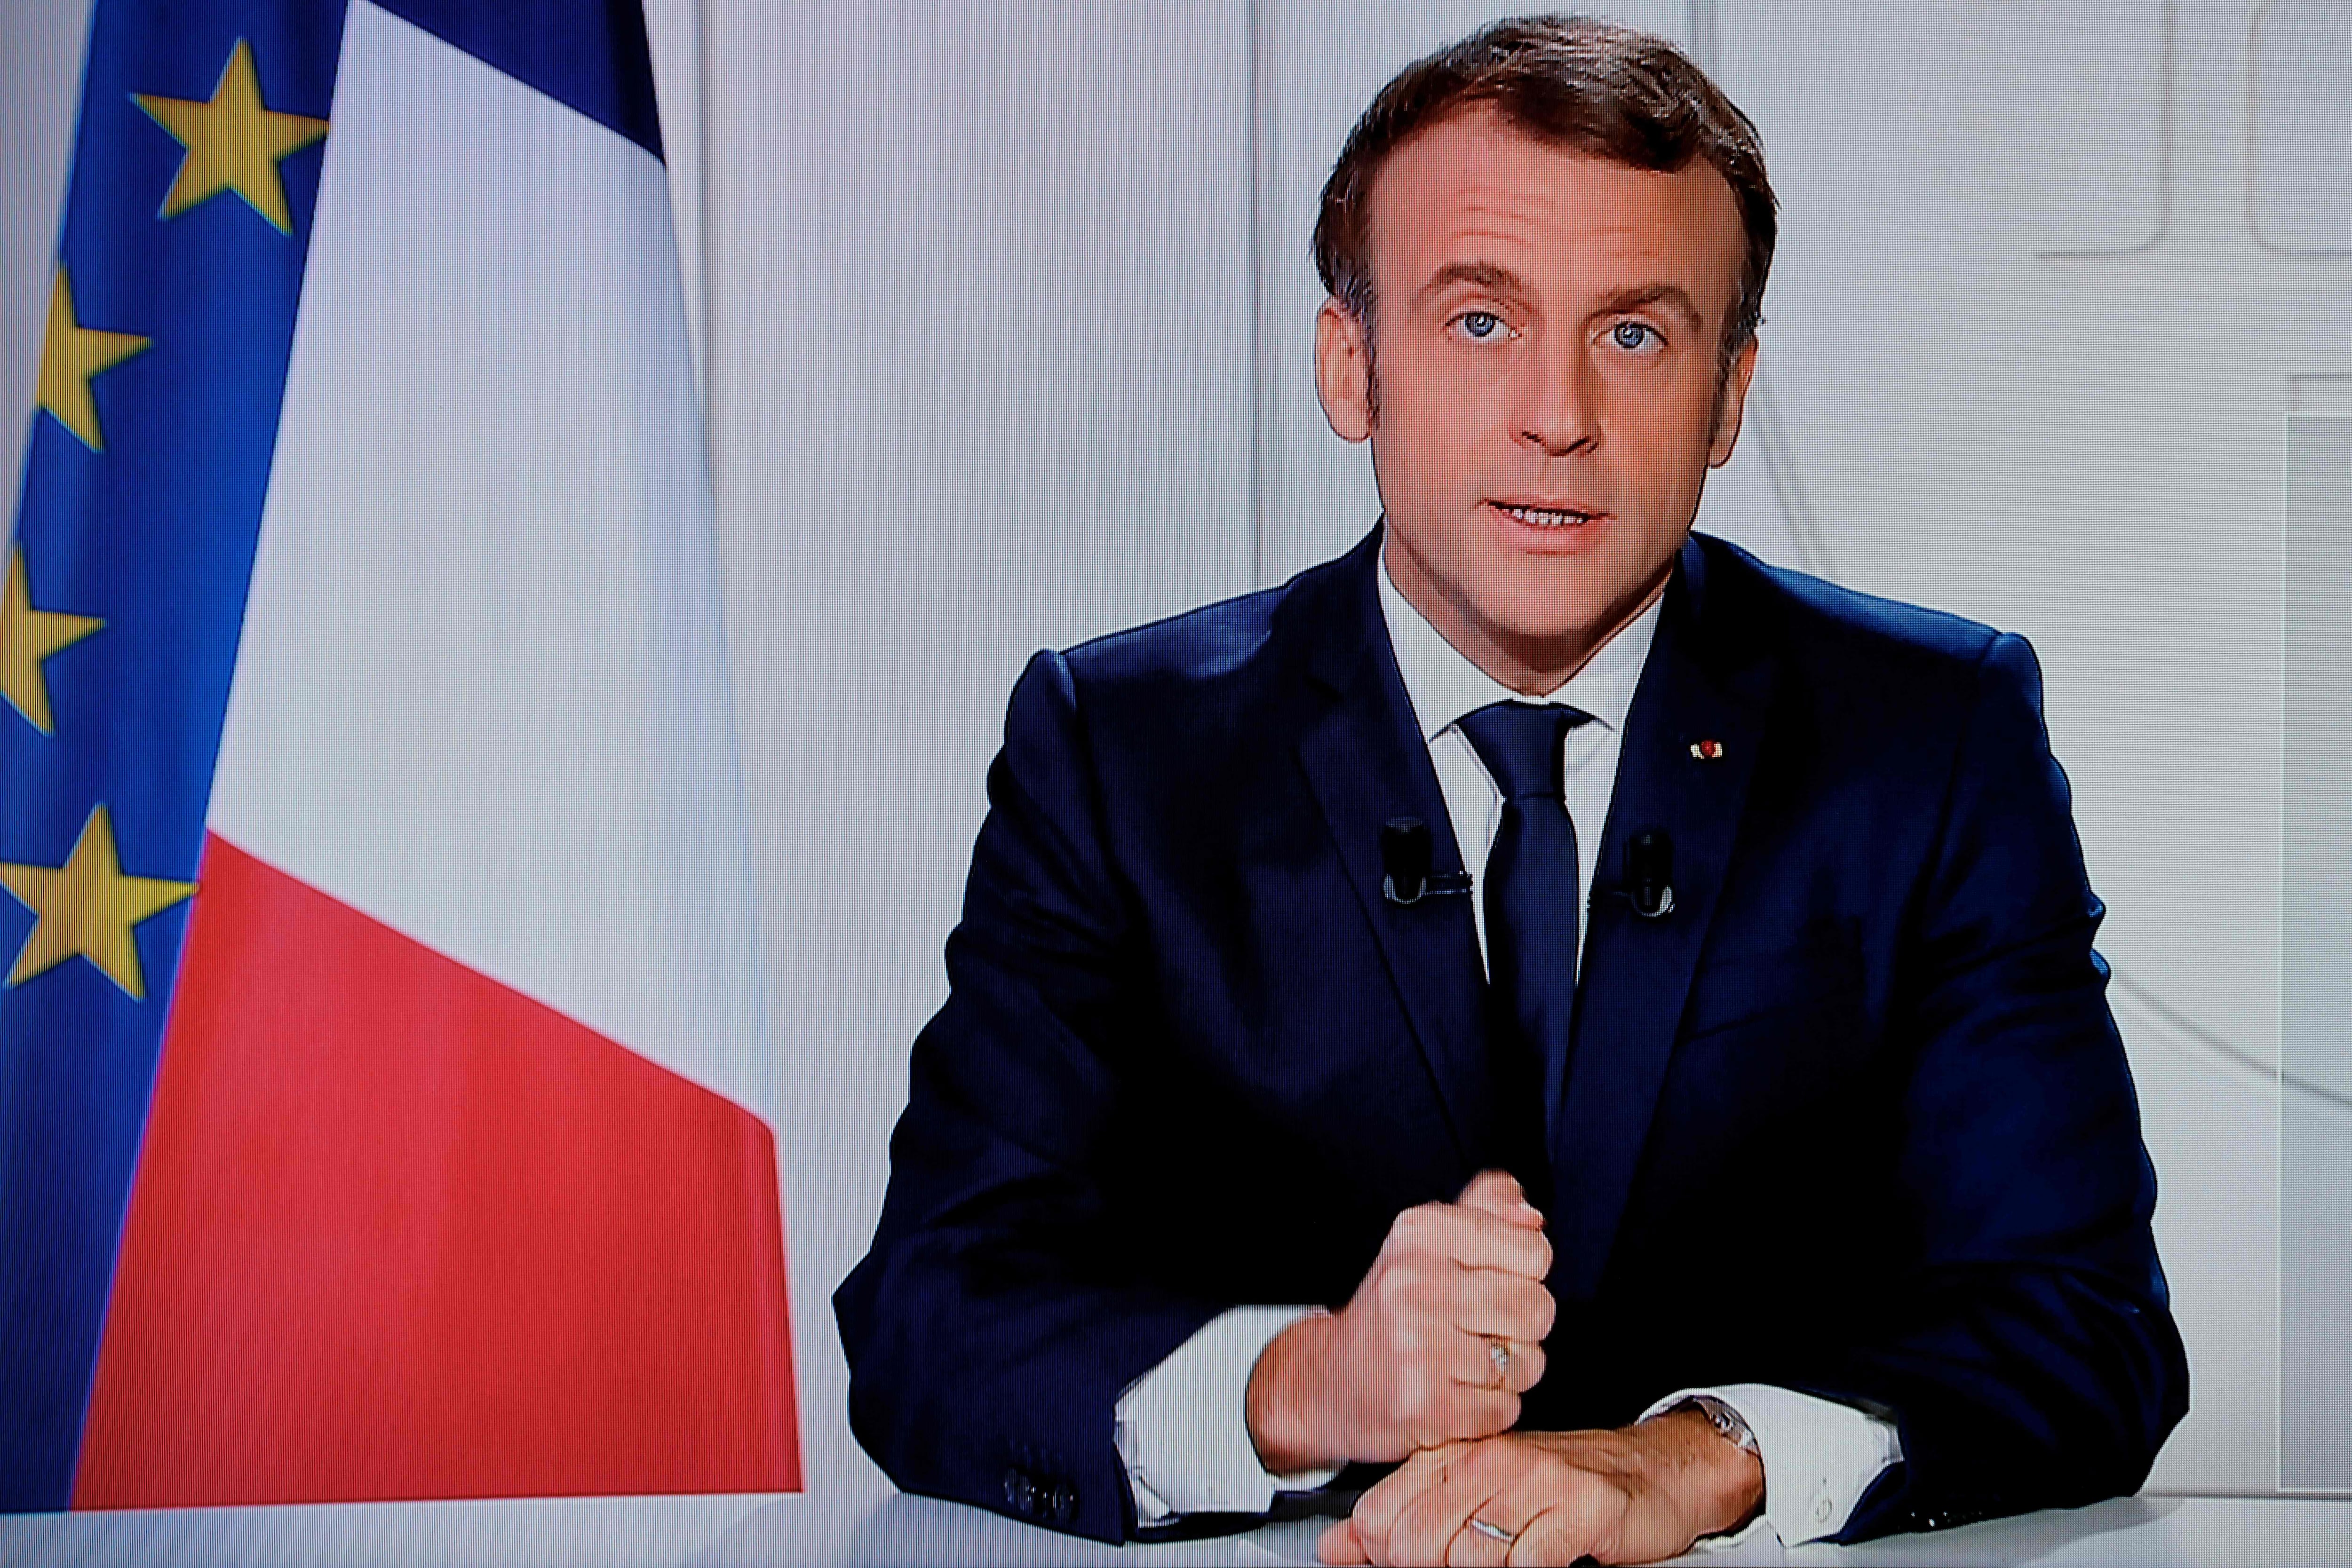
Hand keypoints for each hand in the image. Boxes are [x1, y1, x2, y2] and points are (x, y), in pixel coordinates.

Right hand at [1247, 1171, 1552, 1471]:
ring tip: (1466, 1366)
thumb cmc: (1397, 1304)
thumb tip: (1532, 1218)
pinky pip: (1503, 1409)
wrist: (1326, 1378)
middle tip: (1481, 1331)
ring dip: (1508, 1374)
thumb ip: (1487, 1211)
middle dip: (1523, 1328)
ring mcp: (1417, 1345)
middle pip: (1538, 1308)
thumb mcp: (1430, 1240)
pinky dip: (1488, 1410)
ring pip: (1526, 1363)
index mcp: (1421, 1231)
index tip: (1488, 1283)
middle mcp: (1415, 1281)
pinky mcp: (1423, 1406)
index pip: (1534, 1251)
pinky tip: (1453, 1396)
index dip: (1525, 1275)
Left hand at [1314, 1410, 1764, 1565]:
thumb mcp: (1473, 1492)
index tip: (1411, 1560)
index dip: (1387, 1554)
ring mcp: (1537, 1480)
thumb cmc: (1557, 1486)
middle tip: (1472, 1562)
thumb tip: (1334, 1547)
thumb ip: (1403, 1517)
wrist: (1649, 1471)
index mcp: (1454, 1453)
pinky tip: (1544, 1557)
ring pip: (1470, 1557)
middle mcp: (1490, 1459)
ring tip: (1512, 1558)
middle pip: (1417, 1541)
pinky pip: (1530, 1563)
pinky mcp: (1582, 1508)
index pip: (1381, 1515)